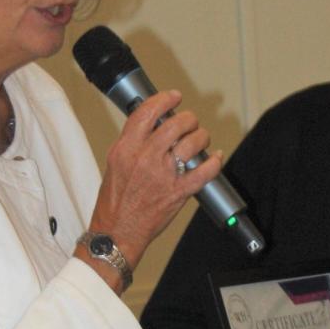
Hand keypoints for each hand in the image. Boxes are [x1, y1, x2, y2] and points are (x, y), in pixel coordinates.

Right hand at [84, 90, 222, 282]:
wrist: (117, 231)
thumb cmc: (114, 202)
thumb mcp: (114, 163)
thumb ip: (133, 143)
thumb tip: (152, 126)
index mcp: (126, 148)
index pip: (147, 112)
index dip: (164, 100)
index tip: (174, 97)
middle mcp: (146, 158)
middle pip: (176, 124)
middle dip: (188, 119)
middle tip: (190, 123)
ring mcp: (164, 175)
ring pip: (193, 143)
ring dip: (201, 137)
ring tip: (201, 139)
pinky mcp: (179, 192)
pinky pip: (205, 171)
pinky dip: (214, 162)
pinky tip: (215, 158)